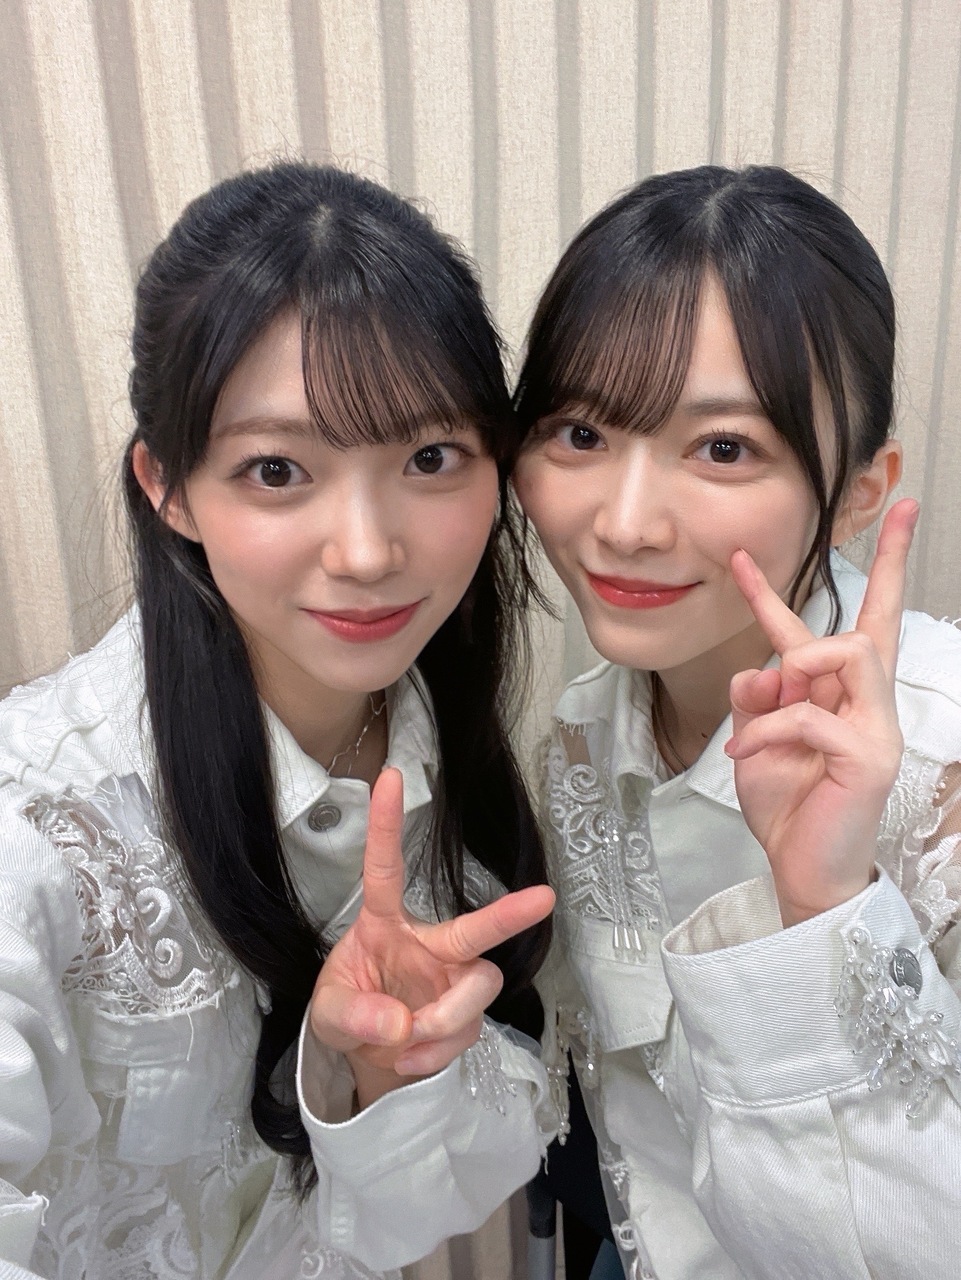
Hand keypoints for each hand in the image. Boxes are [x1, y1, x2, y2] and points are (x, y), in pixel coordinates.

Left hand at [306, 767, 554, 1108]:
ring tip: (407, 1041)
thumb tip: (399, 1025)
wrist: (369, 1060)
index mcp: (385, 924)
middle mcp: (429, 945)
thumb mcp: (328, 1015)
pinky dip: (434, 1052)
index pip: (385, 870)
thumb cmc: (350, 1014)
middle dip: (509, 914)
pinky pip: (466, 1032)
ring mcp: (455, 980)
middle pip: (475, 927)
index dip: (386, 824)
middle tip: (544, 898)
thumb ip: (354, 1015)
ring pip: (479, 988)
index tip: (389, 776)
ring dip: (445, 1019)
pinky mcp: (468, 1015)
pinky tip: (409, 1058)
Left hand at [725, 499, 918, 926]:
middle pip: (874, 624)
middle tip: (905, 513)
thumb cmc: (786, 806)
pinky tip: (747, 753)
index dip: (867, 572)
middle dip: (891, 563)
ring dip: (795, 671)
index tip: (876, 517)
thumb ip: (758, 696)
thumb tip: (763, 664)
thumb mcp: (756, 739)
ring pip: (845, 654)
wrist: (800, 869)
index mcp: (844, 696)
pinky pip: (809, 715)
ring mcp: (877, 729)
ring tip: (770, 708)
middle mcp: (871, 704)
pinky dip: (768, 730)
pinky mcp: (869, 757)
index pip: (857, 626)